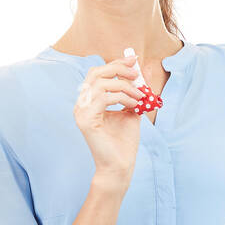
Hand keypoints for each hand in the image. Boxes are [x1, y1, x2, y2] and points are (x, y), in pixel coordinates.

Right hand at [73, 55, 145, 185]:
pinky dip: (122, 97)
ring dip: (125, 86)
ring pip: (101, 83)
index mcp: (89, 100)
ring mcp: (81, 111)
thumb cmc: (124, 140)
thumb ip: (135, 89)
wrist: (120, 165)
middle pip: (96, 73)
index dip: (115, 63)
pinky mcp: (85, 120)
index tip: (133, 59)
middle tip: (136, 73)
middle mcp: (81, 104)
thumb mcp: (132, 108)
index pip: (98, 73)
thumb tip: (144, 67)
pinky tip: (132, 105)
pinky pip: (104, 97)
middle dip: (118, 68)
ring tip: (139, 96)